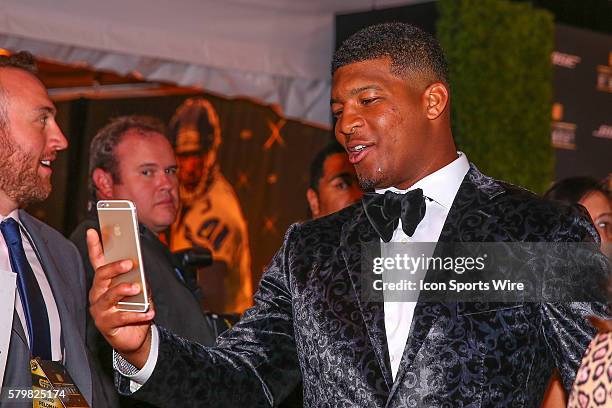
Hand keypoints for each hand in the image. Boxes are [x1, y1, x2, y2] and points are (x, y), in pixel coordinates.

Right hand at [87, 228, 154, 368]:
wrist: (134, 337)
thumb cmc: (134, 308)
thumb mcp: (139, 289)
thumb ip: (137, 278)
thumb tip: (138, 270)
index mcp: (105, 282)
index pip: (97, 261)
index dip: (94, 246)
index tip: (93, 231)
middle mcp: (98, 294)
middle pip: (101, 276)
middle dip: (115, 267)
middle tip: (130, 263)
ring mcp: (100, 310)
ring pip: (109, 296)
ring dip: (124, 290)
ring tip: (138, 288)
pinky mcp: (106, 325)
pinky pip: (122, 317)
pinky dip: (137, 314)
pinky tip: (149, 312)